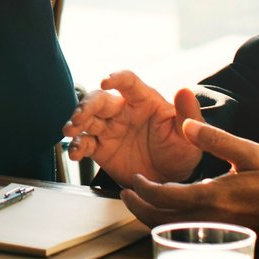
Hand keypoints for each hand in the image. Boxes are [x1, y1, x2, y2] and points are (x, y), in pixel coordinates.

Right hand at [62, 71, 207, 187]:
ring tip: (70, 131)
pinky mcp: (100, 148)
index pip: (128, 82)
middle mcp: (122, 111)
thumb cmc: (181, 152)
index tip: (106, 81)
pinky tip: (75, 153)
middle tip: (80, 116)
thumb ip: (187, 113)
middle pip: (99, 99)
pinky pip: (84, 143)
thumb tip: (185, 90)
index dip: (116, 78)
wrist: (171, 180)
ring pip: (87, 118)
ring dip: (76, 122)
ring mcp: (109, 129)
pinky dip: (76, 147)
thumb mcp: (188, 135)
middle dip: (86, 105)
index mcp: (144, 101)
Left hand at [115, 117, 258, 235]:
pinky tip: (166, 216)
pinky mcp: (220, 241)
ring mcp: (214, 234)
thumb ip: (216, 139)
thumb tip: (186, 124)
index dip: (144, 189)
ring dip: (151, 220)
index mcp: (212, 196)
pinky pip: (186, 238)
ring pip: (172, 232)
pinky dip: (169, 228)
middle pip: (161, 221)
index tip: (134, 180)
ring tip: (139, 205)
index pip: (165, 197)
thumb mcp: (247, 152)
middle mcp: (209, 219)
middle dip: (139, 208)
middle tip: (125, 195)